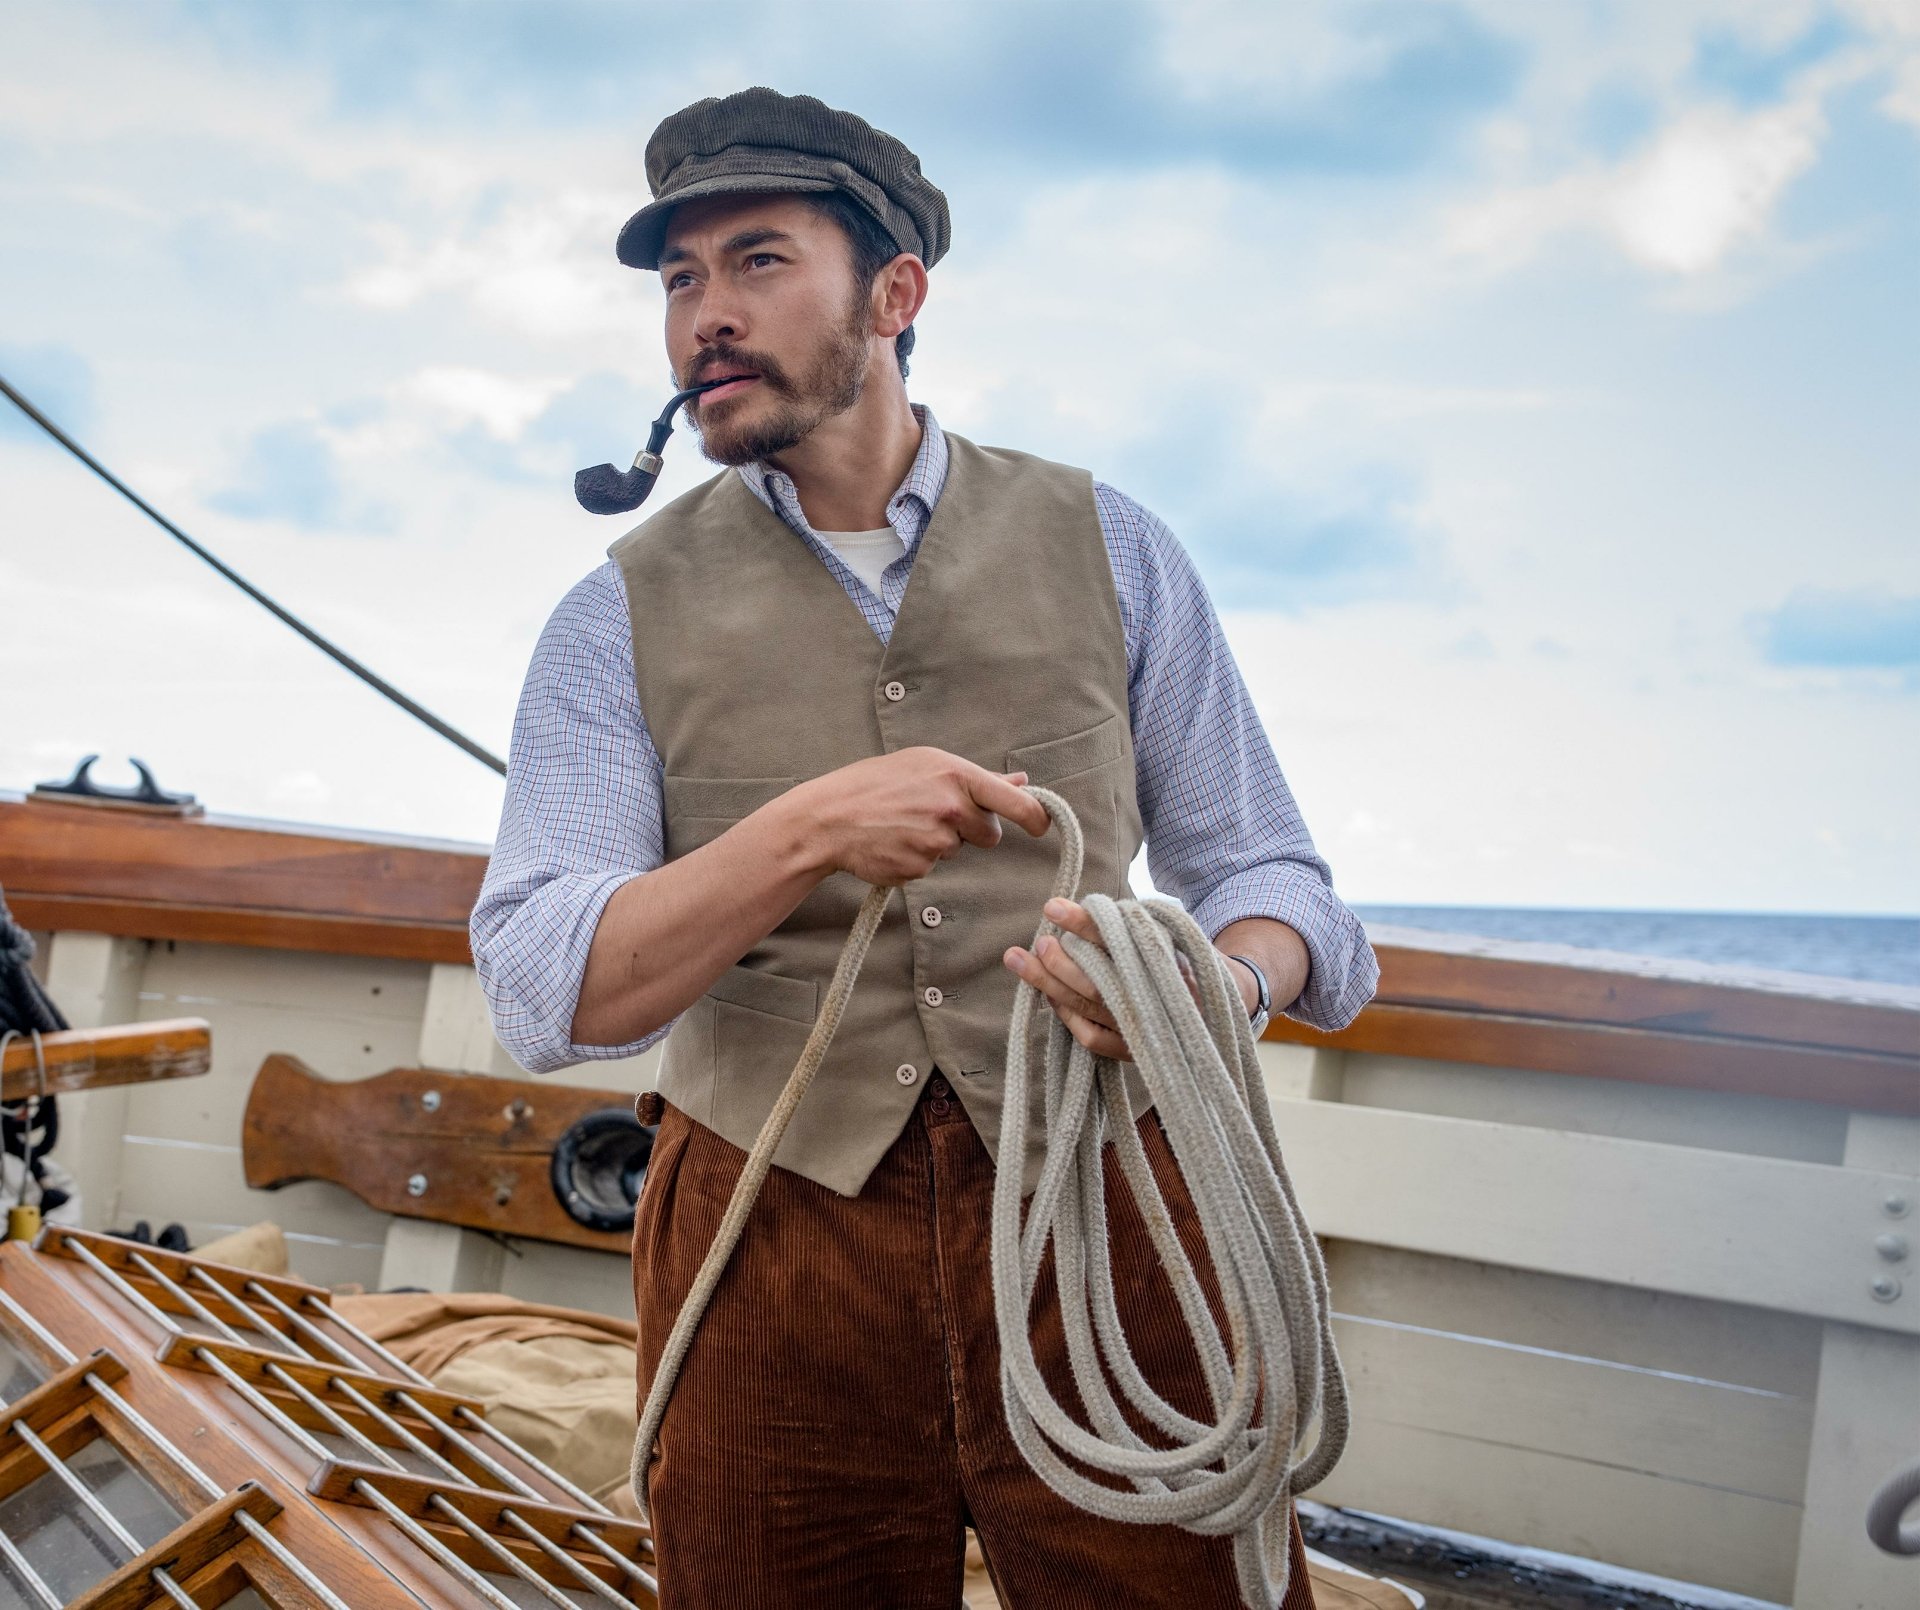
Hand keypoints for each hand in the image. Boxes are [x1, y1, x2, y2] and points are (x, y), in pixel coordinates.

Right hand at [786, 747, 1051, 885]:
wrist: (828, 818)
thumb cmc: (875, 784)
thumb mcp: (925, 765)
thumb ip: (977, 778)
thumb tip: (1021, 780)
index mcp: (955, 775)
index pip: (1015, 802)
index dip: (1036, 817)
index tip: (1042, 825)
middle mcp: (951, 807)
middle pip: (989, 834)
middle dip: (972, 831)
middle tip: (934, 816)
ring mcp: (935, 841)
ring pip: (957, 850)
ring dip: (939, 842)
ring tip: (904, 824)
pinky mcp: (919, 867)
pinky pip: (932, 866)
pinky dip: (917, 858)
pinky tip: (893, 841)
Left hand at [1004, 899, 1259, 1060]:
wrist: (1217, 1004)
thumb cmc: (1177, 957)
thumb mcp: (1163, 929)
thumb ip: (1124, 924)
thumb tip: (1070, 913)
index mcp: (1165, 959)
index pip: (1117, 939)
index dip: (1083, 923)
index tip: (1051, 906)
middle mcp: (1154, 995)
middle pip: (1095, 981)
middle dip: (1059, 961)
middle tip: (1039, 941)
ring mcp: (1143, 1027)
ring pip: (1087, 1007)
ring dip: (1048, 984)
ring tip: (1020, 960)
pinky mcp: (1135, 1050)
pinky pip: (1092, 1038)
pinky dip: (1067, 1016)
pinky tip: (1051, 996)